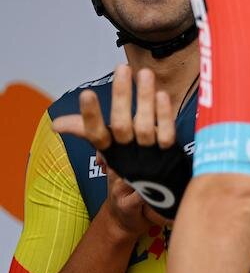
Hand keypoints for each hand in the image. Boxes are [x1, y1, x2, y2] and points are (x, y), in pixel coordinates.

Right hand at [53, 65, 175, 226]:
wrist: (160, 203)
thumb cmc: (132, 170)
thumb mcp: (109, 152)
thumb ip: (87, 132)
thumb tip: (56, 124)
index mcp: (111, 154)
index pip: (95, 135)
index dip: (89, 117)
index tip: (86, 94)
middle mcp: (129, 155)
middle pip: (122, 125)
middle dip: (121, 97)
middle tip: (121, 68)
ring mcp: (151, 157)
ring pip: (146, 126)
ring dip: (145, 99)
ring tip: (144, 72)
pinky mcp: (170, 156)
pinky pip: (167, 135)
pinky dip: (164, 115)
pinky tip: (162, 95)